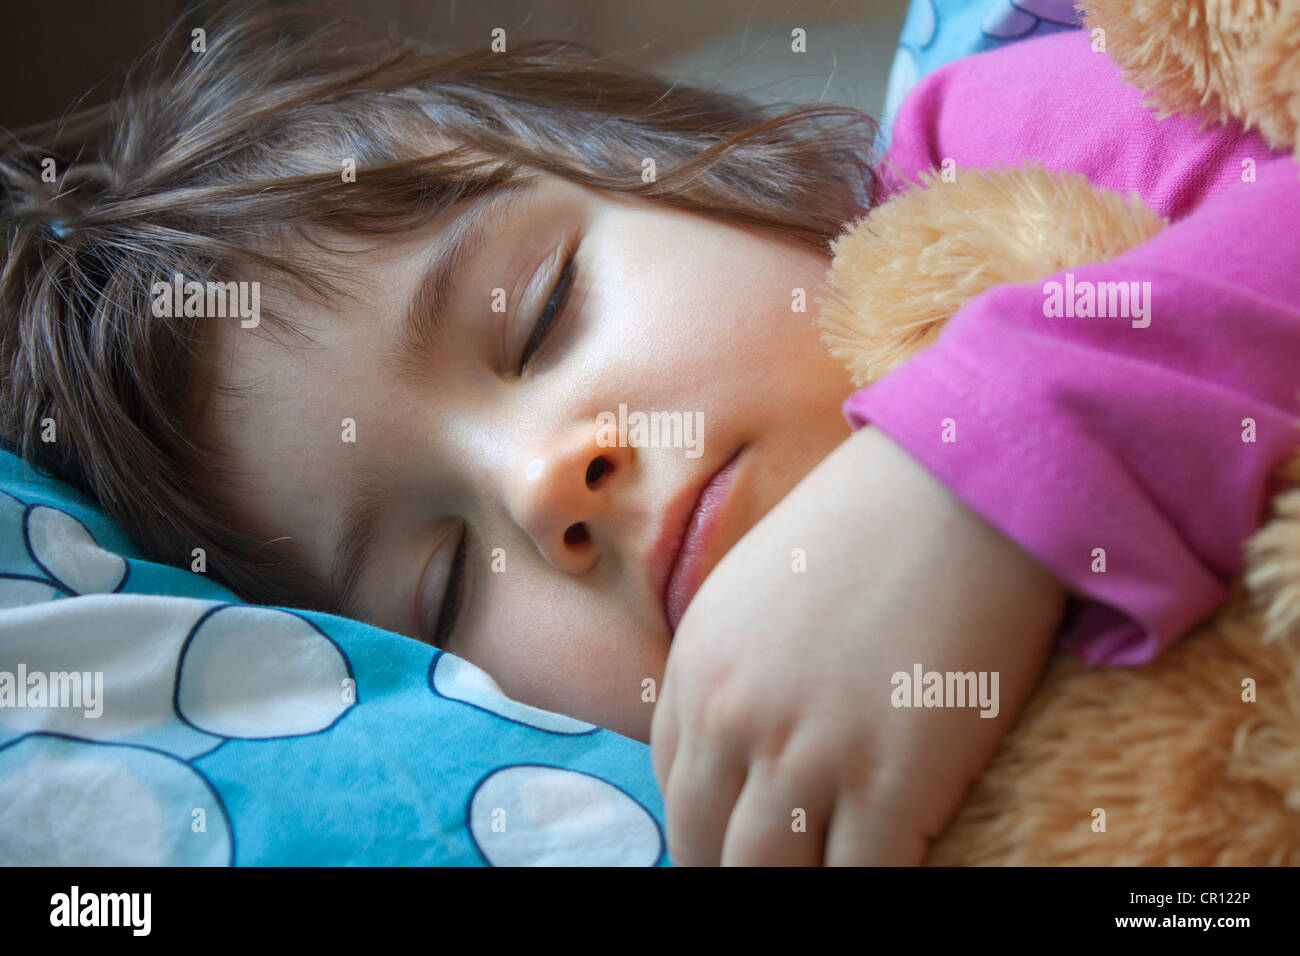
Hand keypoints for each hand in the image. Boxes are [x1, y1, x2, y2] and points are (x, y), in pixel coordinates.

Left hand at [650, 425, 1065, 864]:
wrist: (966, 484)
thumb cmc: (877, 526)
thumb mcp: (762, 587)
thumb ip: (736, 665)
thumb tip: (746, 740)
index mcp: (699, 667)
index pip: (677, 790)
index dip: (707, 830)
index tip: (739, 841)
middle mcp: (735, 716)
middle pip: (707, 845)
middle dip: (735, 873)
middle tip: (782, 876)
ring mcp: (810, 752)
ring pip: (768, 878)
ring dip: (795, 891)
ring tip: (826, 878)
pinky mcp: (892, 782)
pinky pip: (860, 880)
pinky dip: (866, 893)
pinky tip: (892, 872)